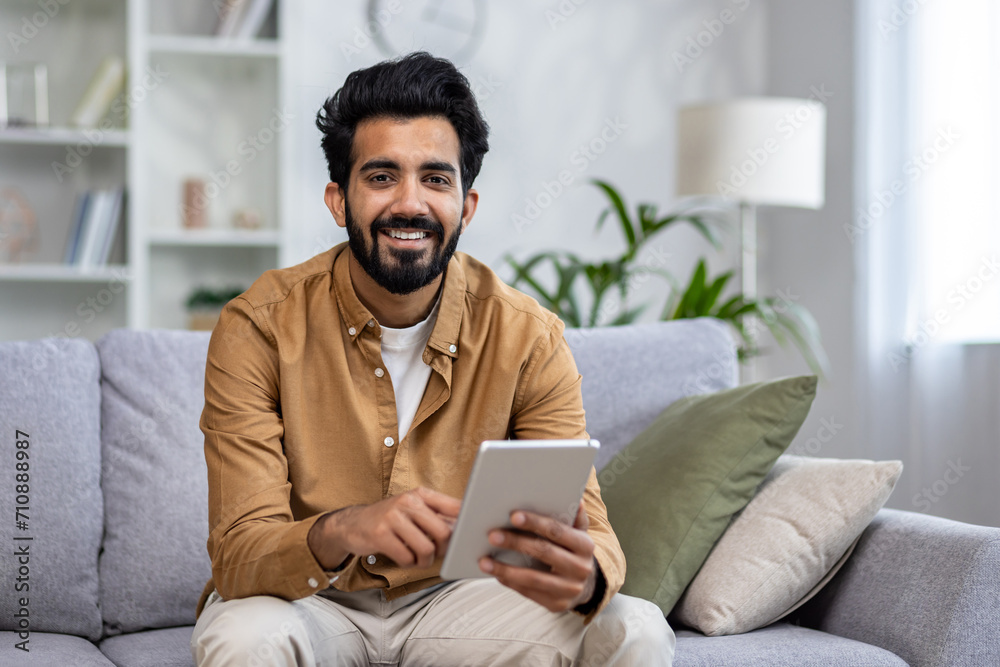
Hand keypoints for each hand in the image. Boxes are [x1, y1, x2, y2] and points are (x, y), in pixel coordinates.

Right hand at [308, 487, 460, 569]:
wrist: (353, 524)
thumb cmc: (390, 520)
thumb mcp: (414, 510)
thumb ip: (438, 516)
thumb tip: (465, 530)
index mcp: (421, 494)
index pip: (455, 508)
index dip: (465, 526)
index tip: (464, 538)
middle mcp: (408, 502)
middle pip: (444, 532)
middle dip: (443, 550)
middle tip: (436, 554)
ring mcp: (393, 517)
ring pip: (427, 548)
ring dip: (425, 561)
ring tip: (418, 559)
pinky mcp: (380, 534)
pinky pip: (406, 557)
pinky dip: (408, 564)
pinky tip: (403, 558)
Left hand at [478, 500, 596, 612]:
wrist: (585, 585)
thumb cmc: (573, 551)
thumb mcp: (578, 532)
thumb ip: (574, 517)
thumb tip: (575, 500)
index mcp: (585, 545)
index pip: (557, 531)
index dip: (535, 523)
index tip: (513, 516)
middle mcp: (581, 568)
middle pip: (544, 552)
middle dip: (516, 543)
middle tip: (492, 535)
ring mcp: (569, 589)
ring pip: (533, 578)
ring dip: (506, 569)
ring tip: (484, 561)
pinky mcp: (557, 605)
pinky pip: (529, 593)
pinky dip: (510, 582)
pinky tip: (495, 573)